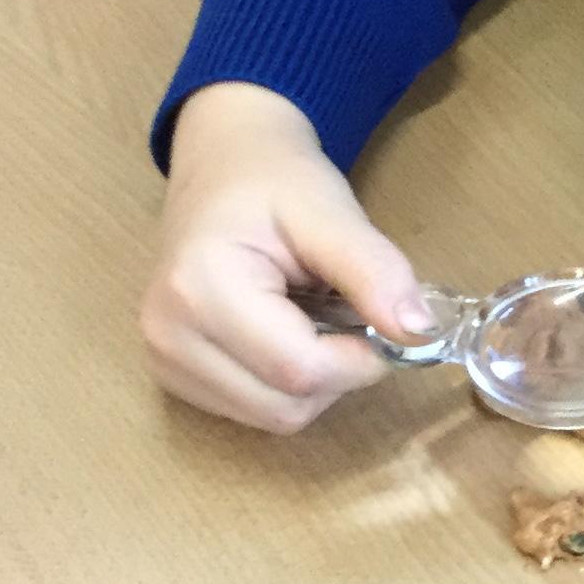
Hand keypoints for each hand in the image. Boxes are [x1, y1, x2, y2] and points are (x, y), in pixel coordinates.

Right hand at [140, 83, 437, 432]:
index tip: (380, 318)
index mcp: (199, 290)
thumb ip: (375, 272)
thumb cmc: (274, 179)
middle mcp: (168, 337)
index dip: (360, 359)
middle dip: (338, 373)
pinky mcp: (173, 376)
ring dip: (314, 381)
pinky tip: (285, 333)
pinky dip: (286, 384)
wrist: (222, 165)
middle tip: (346, 313)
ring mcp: (164, 361)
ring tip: (311, 316)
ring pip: (272, 418)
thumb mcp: (331, 212)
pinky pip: (253, 411)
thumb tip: (419, 332)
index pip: (300, 371)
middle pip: (285, 408)